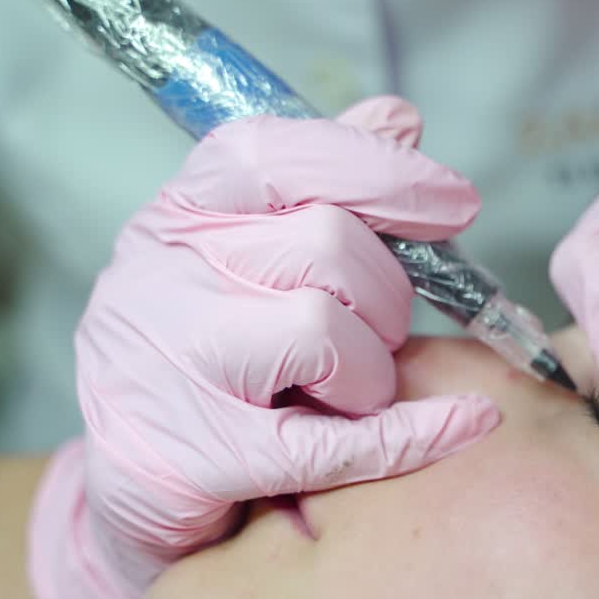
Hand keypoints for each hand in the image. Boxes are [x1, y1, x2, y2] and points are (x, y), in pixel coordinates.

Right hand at [29, 96, 499, 598]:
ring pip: (325, 331)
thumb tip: (397, 118)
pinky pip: (332, 441)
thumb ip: (321, 183)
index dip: (379, 169)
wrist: (132, 480)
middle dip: (386, 296)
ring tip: (350, 392)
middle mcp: (161, 276)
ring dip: (374, 371)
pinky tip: (466, 423)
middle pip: (325, 243)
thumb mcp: (246, 254)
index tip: (454, 202)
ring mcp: (169, 368)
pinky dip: (414, 432)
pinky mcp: (192, 459)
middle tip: (379, 336)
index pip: (279, 153)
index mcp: (181, 213)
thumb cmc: (212, 352)